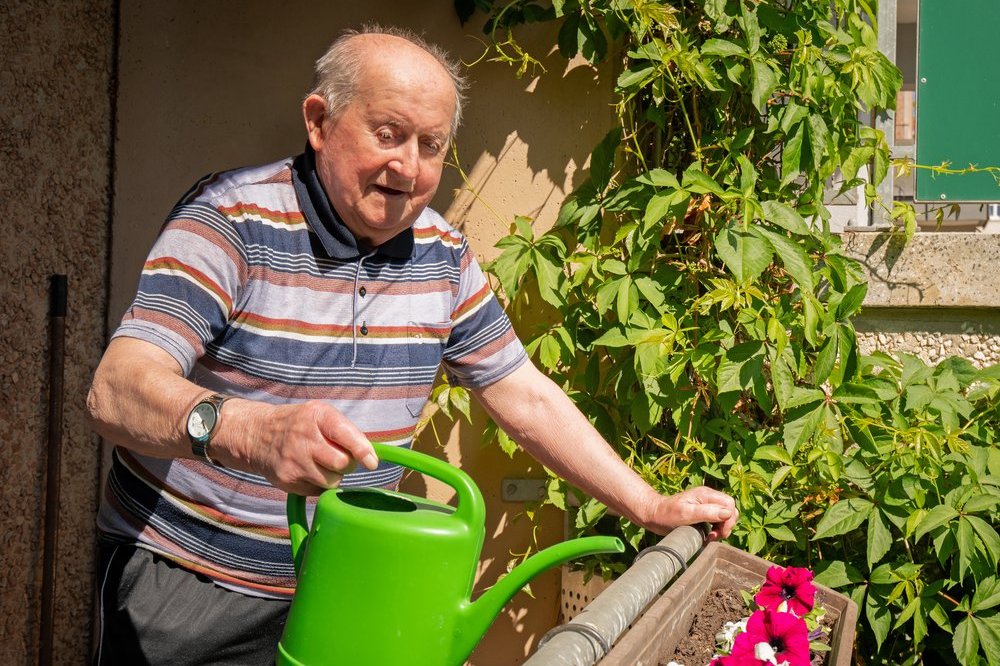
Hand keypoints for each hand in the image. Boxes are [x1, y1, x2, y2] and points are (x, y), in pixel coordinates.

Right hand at [225, 400, 378, 494]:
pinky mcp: (287, 481)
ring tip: (321, 463)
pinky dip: (319, 484)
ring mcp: (293, 461)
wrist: (257, 434)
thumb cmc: (299, 424)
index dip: (362, 451)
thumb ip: (346, 430)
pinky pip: (318, 491)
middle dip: (347, 464)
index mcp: (317, 416)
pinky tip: (308, 471)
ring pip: (332, 481)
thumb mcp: (321, 414)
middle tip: (338, 458)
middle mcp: (303, 438)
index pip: (345, 435)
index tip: (371, 462)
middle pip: (342, 463)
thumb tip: (370, 456)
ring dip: (333, 476)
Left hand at [645, 486, 738, 541]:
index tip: (718, 532)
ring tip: (709, 537)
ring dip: (721, 529)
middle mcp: (707, 497)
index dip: (728, 520)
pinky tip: (707, 536)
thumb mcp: (686, 514)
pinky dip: (715, 529)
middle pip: (730, 510)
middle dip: (726, 525)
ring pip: (724, 516)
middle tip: (713, 536)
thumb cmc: (667, 515)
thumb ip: (707, 513)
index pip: (729, 504)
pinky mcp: (702, 512)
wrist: (653, 515)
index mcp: (705, 494)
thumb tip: (727, 513)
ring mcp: (705, 504)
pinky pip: (717, 520)